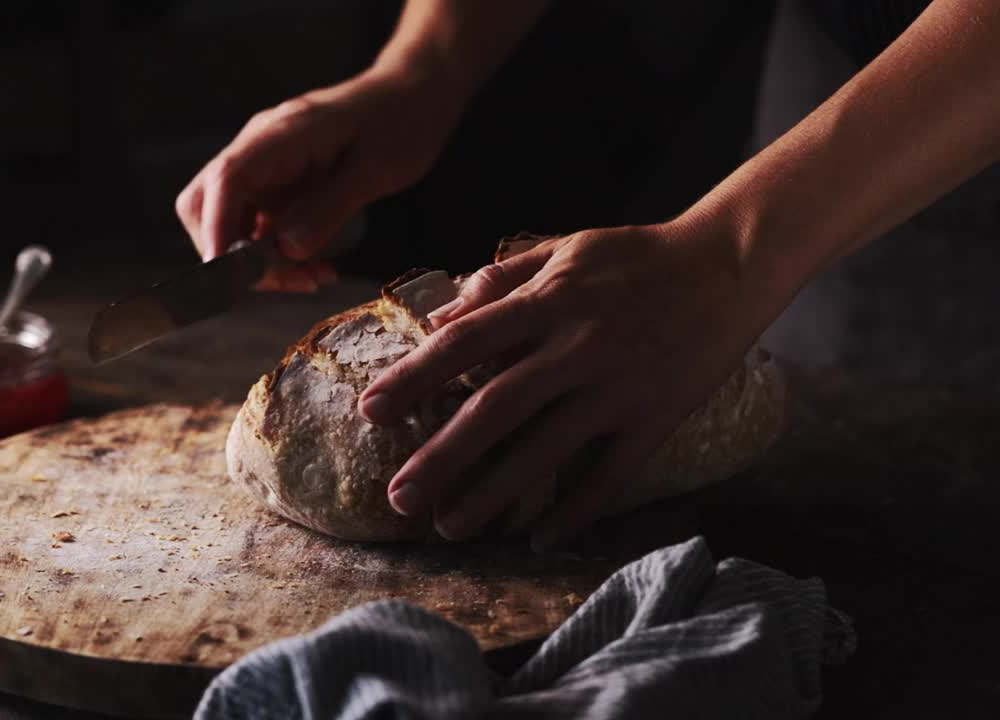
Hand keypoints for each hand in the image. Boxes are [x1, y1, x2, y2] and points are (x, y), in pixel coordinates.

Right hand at [175, 64, 465, 291]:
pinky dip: (276, 253)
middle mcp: (261, 148)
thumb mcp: (378, 168)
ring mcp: (266, 166)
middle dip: (233, 254)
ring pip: (231, 222)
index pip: (226, 180)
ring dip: (259, 261)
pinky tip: (314, 267)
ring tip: (311, 278)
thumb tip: (287, 249)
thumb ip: (331, 206)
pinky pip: (259, 225)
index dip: (217, 229)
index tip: (227, 273)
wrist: (413, 95)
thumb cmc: (401, 122)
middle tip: (285, 282)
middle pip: (207, 204)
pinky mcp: (279, 184)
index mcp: (281, 135)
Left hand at [358, 217, 776, 549]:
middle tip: (397, 498)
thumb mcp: (566, 246)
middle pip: (494, 409)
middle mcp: (577, 346)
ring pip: (545, 451)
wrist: (730, 264)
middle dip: (440, 457)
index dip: (414, 378)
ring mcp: (618, 387)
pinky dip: (574, 511)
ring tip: (449, 528)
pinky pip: (609, 475)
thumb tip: (441, 315)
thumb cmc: (637, 256)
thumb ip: (502, 278)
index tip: (371, 413)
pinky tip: (538, 540)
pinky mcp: (656, 418)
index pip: (464, 343)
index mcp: (549, 301)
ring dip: (493, 495)